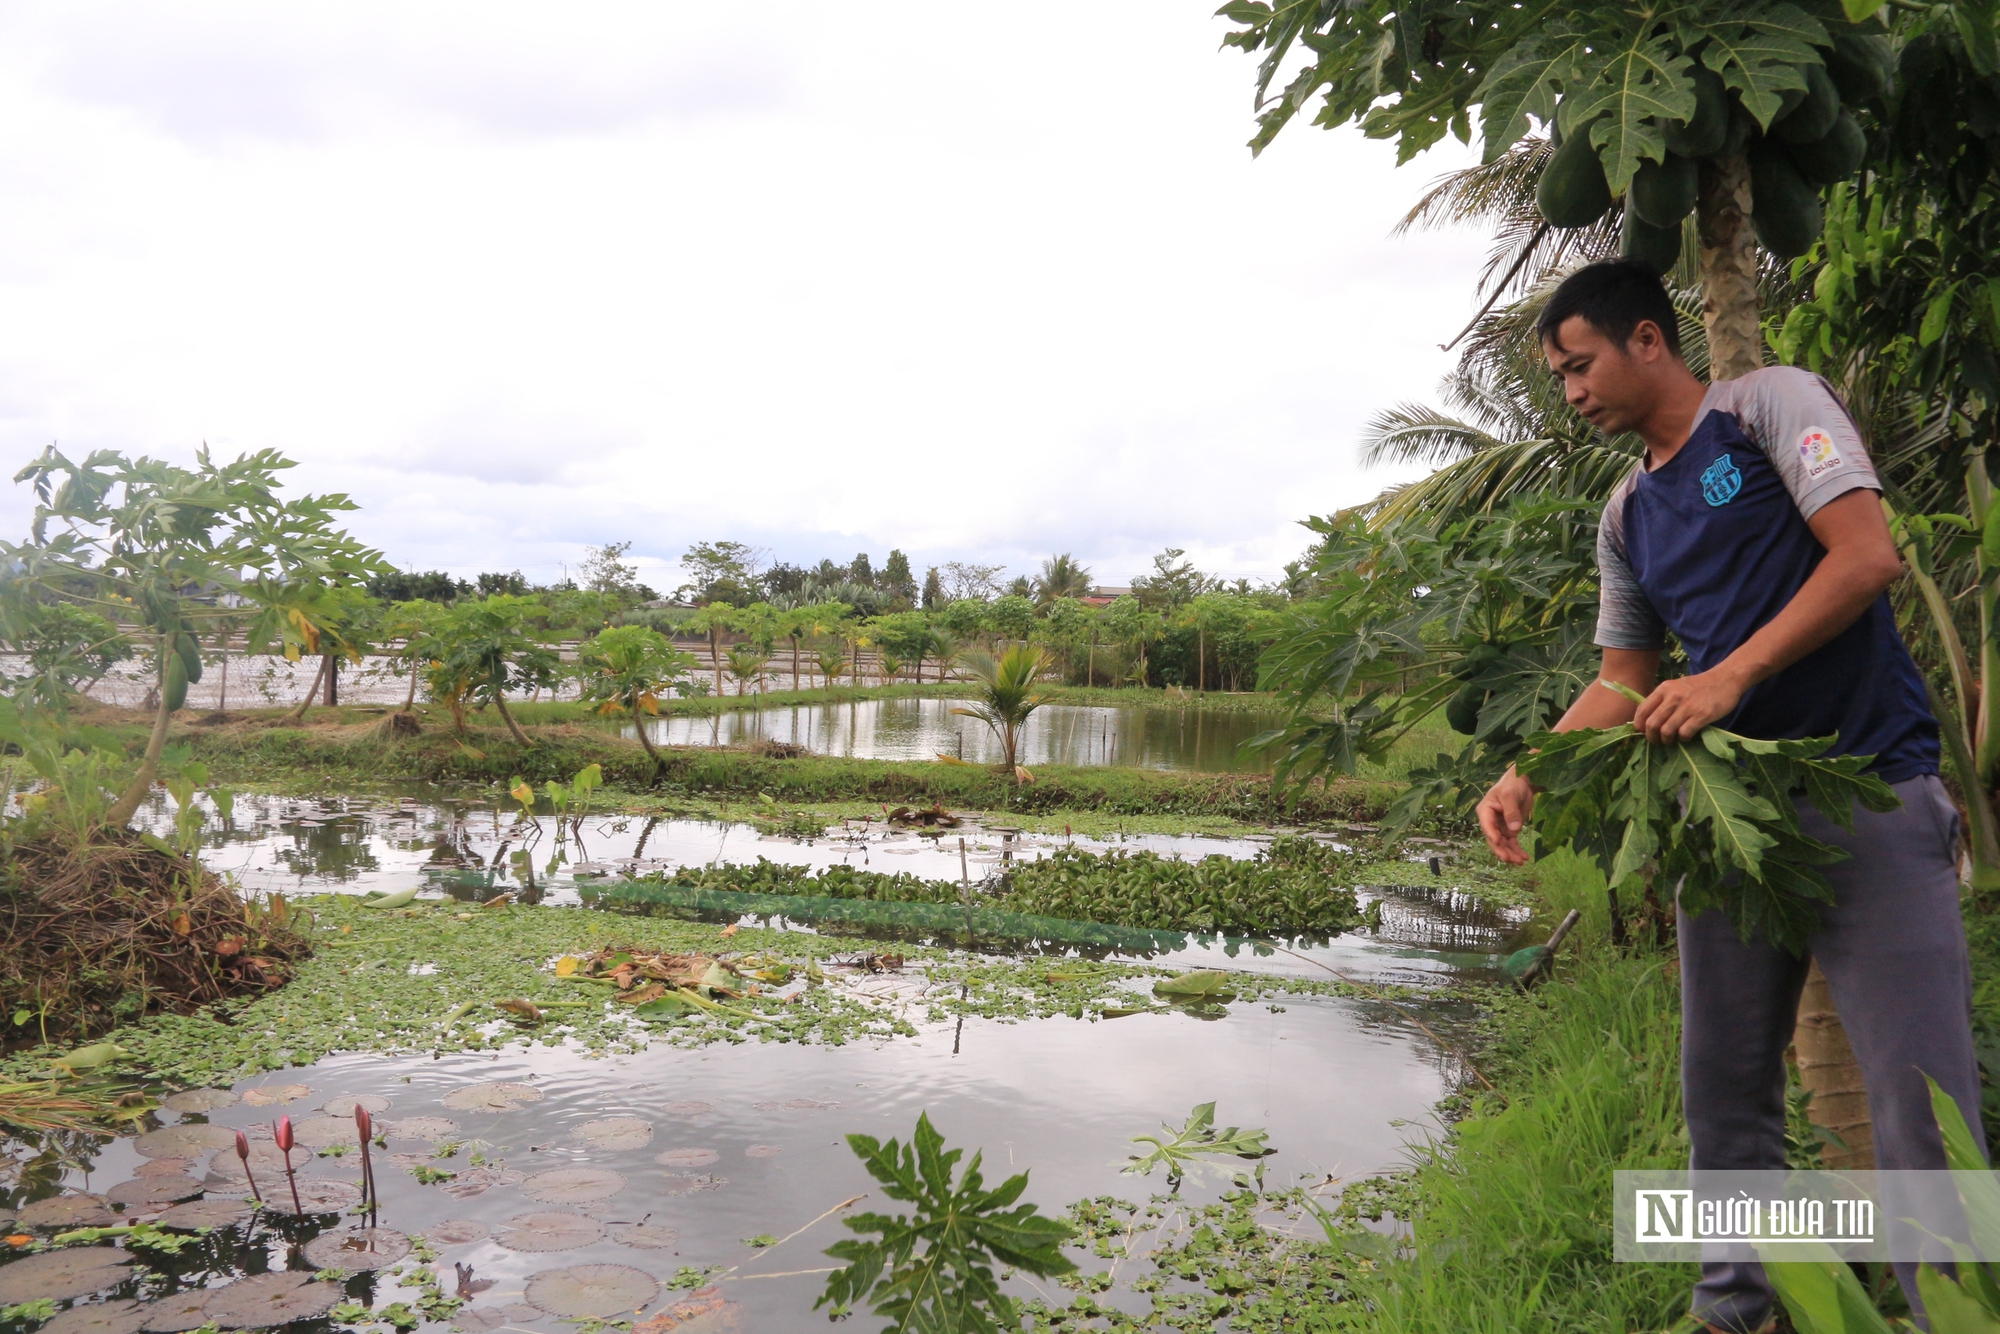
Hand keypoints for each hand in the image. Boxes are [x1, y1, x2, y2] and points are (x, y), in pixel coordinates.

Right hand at [1476, 765, 1536, 865]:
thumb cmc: (1513, 784)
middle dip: (1501, 850)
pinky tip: (1524, 857)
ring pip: (1503, 844)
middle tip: (1509, 859)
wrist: (1523, 782)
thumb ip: (1511, 811)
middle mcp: (1491, 821)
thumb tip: (1514, 829)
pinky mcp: (1510, 829)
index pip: (1486, 825)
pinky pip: (1512, 843)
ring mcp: (1500, 826)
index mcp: (1486, 810)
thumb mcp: (1510, 795)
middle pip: (1494, 839)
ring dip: (1511, 854)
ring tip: (1520, 861)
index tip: (1498, 841)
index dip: (1491, 834)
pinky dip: (1517, 850)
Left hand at [1630, 669, 1744, 743]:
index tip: (1644, 732)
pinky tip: (1686, 737)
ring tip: (1672, 742)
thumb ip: (1663, 700)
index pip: (1642, 711)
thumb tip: (1648, 722)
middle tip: (1657, 742)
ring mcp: (1687, 706)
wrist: (1726, 679)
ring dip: (1667, 741)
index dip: (1639, 726)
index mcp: (1663, 689)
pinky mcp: (1702, 715)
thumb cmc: (1699, 686)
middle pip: (1651, 724)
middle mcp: (1672, 697)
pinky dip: (1683, 739)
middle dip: (1652, 737)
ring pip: (1666, 731)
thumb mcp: (1676, 687)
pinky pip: (1684, 733)